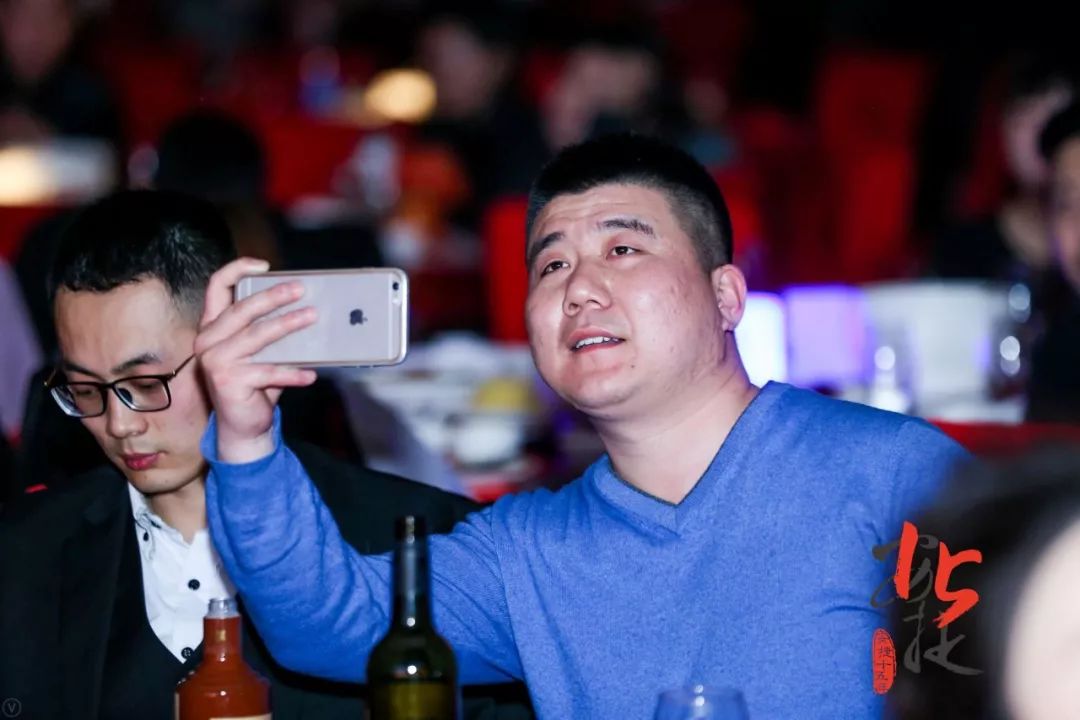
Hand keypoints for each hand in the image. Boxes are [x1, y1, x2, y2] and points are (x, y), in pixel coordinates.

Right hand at [195, 258, 317, 462]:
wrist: (242, 426)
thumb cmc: (255, 383)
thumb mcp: (258, 351)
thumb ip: (268, 330)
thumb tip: (304, 307)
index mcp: (213, 327)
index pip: (216, 288)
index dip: (237, 270)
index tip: (264, 265)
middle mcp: (208, 340)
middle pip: (242, 308)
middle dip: (273, 296)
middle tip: (300, 290)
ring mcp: (216, 361)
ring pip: (257, 336)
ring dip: (287, 325)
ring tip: (312, 318)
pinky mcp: (229, 381)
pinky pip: (268, 371)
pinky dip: (291, 373)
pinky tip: (309, 374)